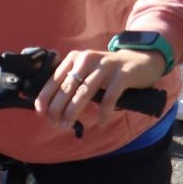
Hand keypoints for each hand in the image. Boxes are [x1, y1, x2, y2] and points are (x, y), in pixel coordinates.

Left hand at [34, 48, 165, 130]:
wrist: (141, 59)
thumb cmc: (107, 71)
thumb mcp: (87, 71)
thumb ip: (72, 82)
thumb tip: (52, 106)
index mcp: (75, 58)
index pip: (54, 79)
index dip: (45, 97)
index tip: (41, 113)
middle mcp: (87, 59)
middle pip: (67, 87)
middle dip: (57, 108)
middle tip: (55, 124)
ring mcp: (105, 66)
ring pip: (84, 92)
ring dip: (73, 112)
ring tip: (68, 125)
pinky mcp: (122, 74)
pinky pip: (109, 97)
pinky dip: (103, 112)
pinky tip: (101, 122)